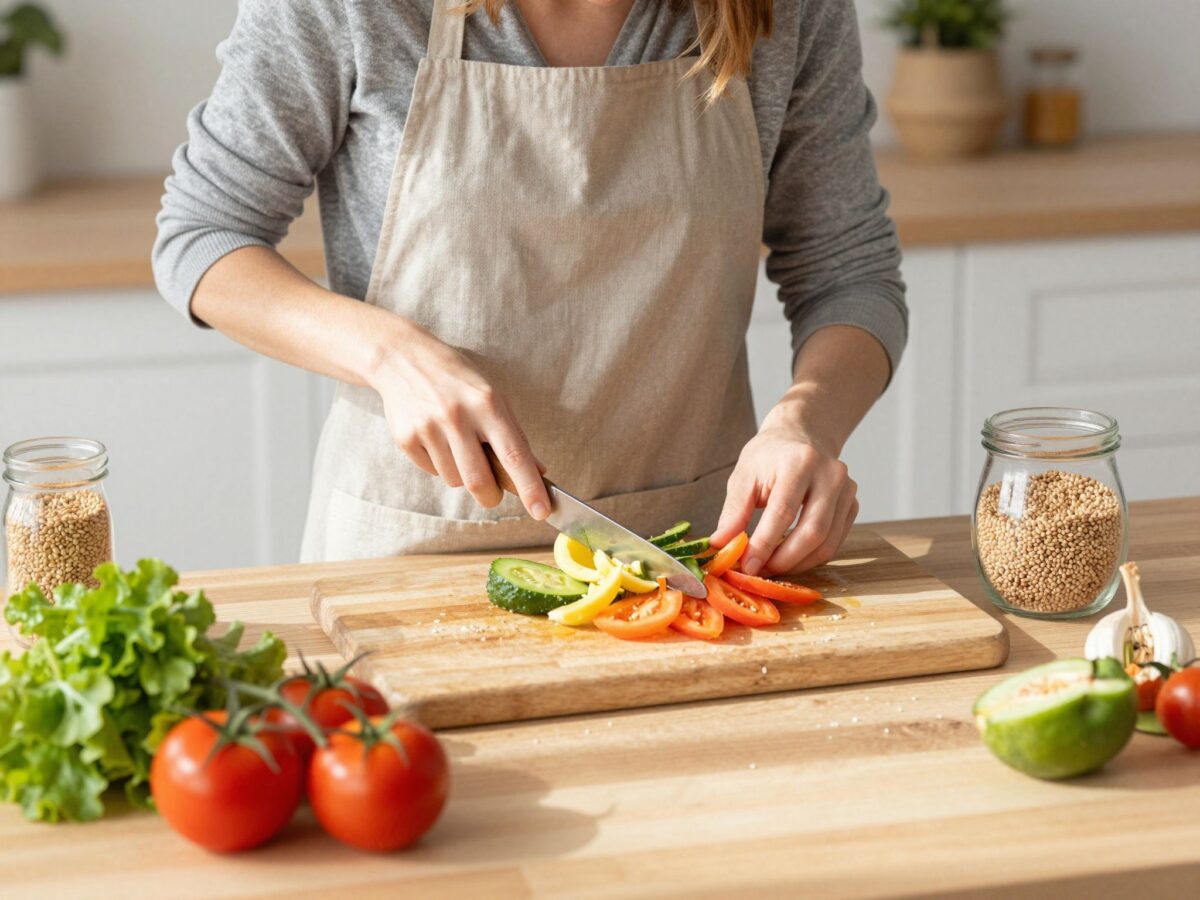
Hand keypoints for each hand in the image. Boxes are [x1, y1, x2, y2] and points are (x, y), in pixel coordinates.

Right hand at [368, 328, 550, 518]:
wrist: (404, 358)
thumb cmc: (458, 380)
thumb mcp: (493, 396)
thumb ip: (514, 436)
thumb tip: (538, 473)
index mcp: (487, 404)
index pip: (514, 455)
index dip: (530, 487)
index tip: (542, 511)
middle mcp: (458, 416)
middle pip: (479, 481)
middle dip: (490, 496)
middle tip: (493, 494)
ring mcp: (428, 427)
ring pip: (454, 480)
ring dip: (462, 474)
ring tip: (456, 445)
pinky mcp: (406, 438)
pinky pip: (432, 471)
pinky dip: (440, 465)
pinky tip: (436, 438)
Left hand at [711, 423, 858, 576]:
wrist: (802, 436)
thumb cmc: (769, 457)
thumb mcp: (744, 476)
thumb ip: (734, 512)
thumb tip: (721, 545)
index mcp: (800, 462)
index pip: (783, 511)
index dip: (765, 544)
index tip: (747, 566)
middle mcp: (830, 474)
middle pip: (813, 531)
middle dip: (784, 560)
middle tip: (761, 572)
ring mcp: (847, 490)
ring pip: (827, 543)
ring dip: (798, 564)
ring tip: (772, 568)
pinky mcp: (853, 504)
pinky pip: (835, 542)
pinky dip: (812, 557)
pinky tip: (790, 558)